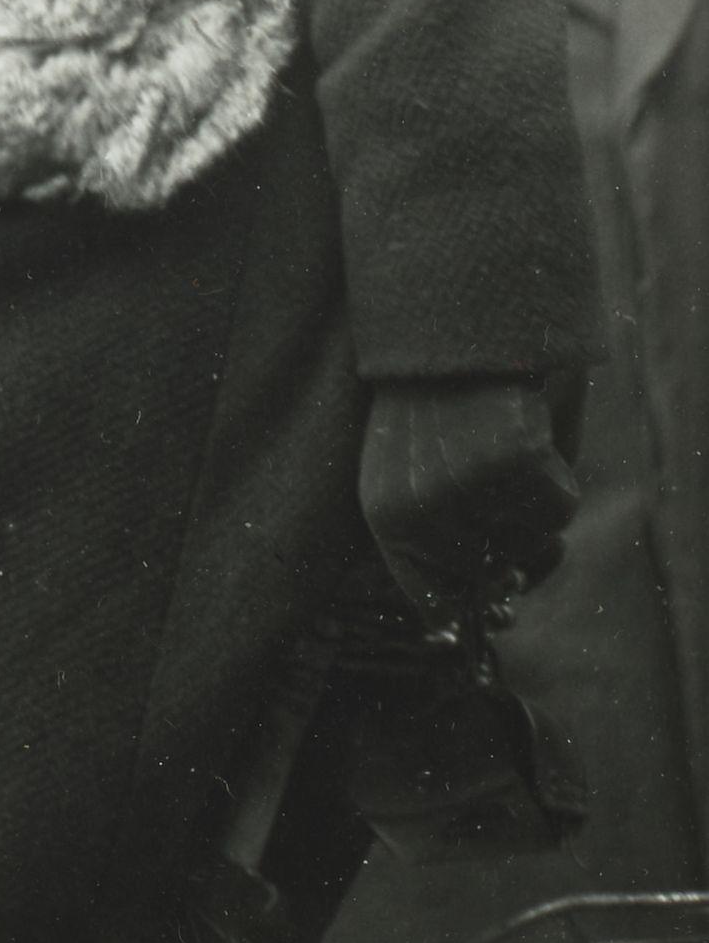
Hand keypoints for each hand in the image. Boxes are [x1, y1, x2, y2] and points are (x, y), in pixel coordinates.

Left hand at [359, 376, 579, 623]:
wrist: (449, 328)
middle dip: (515, 552)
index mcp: (383, 515)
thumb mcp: (411, 475)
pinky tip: (529, 438)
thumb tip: (496, 611)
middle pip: (494, 578)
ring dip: (532, 509)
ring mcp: (464, 490)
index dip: (473, 614)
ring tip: (502, 451)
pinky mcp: (512, 465)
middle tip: (513, 504)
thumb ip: (441, 541)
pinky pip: (558, 509)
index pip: (430, 600)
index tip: (503, 612)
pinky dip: (558, 482)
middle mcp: (418, 512)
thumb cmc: (434, 402)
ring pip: (531, 541)